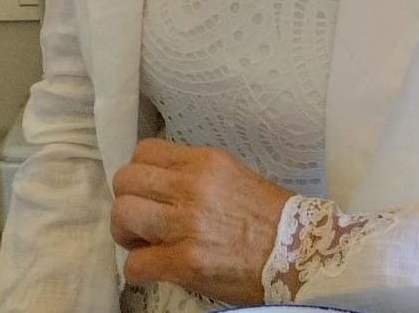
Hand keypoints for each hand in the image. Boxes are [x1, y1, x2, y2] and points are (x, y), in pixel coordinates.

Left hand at [111, 137, 294, 304]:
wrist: (296, 249)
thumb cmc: (268, 214)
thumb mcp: (231, 174)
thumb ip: (194, 174)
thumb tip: (159, 184)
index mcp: (205, 162)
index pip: (144, 151)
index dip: (139, 172)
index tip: (149, 189)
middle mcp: (192, 187)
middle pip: (126, 180)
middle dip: (126, 200)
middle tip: (141, 218)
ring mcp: (187, 225)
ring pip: (122, 215)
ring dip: (126, 233)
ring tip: (145, 242)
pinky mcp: (185, 262)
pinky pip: (135, 264)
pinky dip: (139, 268)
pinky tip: (155, 267)